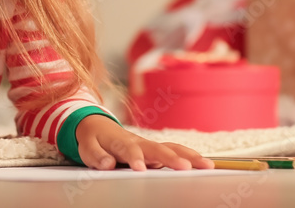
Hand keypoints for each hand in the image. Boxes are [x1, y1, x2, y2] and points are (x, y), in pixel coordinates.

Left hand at [75, 115, 214, 170]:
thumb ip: (96, 156)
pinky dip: (190, 156)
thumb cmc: (93, 139)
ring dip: (189, 155)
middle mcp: (138, 142)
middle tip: (185, 168)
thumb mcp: (87, 148)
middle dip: (171, 158)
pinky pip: (175, 152)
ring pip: (171, 148)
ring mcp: (149, 146)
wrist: (97, 126)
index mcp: (120, 141)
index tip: (140, 169)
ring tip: (207, 165)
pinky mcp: (155, 151)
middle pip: (157, 148)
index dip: (135, 158)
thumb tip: (107, 165)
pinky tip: (205, 165)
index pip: (129, 150)